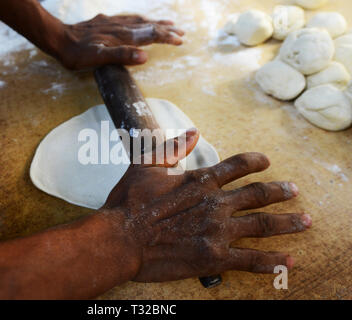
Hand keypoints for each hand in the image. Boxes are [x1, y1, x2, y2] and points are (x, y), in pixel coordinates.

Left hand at [54, 14, 184, 69]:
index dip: (166, 37)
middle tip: (182, 33)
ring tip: (168, 24)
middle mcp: (120, 27)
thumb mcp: (98, 58)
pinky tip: (140, 20)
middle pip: (148, 26)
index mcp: (122, 37)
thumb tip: (145, 56)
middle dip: (166, 29)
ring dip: (156, 23)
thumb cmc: (77, 54)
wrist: (58, 39)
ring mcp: (113, 23)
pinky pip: (128, 18)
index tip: (179, 40)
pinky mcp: (105, 22)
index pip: (149, 35)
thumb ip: (122, 56)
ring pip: (139, 20)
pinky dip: (140, 20)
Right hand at [101, 129, 311, 281]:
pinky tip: (288, 261)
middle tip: (294, 191)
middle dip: (280, 192)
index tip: (267, 162)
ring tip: (306, 221)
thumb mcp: (146, 166)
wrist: (121, 239)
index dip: (255, 162)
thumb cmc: (129, 203)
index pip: (237, 166)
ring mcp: (218, 231)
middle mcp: (216, 203)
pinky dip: (272, 261)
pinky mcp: (215, 257)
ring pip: (263, 225)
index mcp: (201, 181)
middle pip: (258, 195)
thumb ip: (172, 149)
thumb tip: (193, 132)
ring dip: (288, 222)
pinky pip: (251, 260)